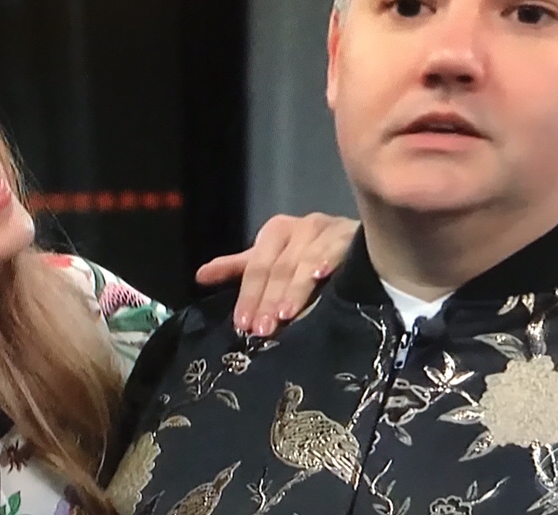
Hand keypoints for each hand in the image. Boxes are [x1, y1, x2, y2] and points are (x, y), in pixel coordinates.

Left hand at [196, 213, 358, 336]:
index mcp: (277, 232)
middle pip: (278, 267)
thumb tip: (199, 276)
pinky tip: (320, 275)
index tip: (243, 324)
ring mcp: (326, 230)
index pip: (257, 266)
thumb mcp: (271, 261)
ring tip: (285, 315)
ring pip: (303, 262)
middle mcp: (300, 227)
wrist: (358, 245)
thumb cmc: (308, 255)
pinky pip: (337, 249)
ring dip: (293, 288)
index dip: (249, 295)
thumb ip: (238, 269)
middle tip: (262, 330)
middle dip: (268, 300)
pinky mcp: (351, 236)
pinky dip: (326, 260)